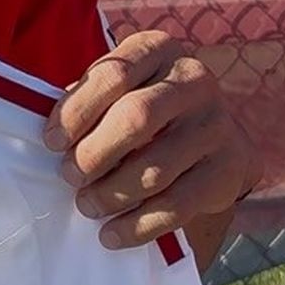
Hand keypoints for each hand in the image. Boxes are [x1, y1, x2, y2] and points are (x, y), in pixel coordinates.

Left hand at [41, 31, 260, 250]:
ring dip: (112, 194)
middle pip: (137, 118)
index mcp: (158, 49)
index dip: (76, 112)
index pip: (113, 75)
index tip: (52, 142)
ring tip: (86, 205)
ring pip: (156, 167)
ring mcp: (217, 123)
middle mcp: (194, 79)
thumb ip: (87, 104)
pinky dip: (138, 225)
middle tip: (69, 177)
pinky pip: (179, 204)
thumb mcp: (116, 92)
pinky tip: (112, 234)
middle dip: (94, 153)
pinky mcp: (232, 167)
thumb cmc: (140, 110)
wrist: (210, 139)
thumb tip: (52, 140)